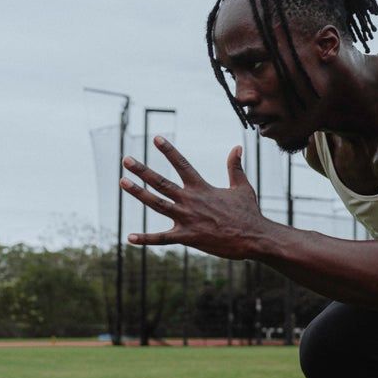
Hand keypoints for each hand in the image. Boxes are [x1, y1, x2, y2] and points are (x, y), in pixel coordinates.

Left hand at [120, 136, 261, 259]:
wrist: (255, 238)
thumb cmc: (249, 213)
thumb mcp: (242, 187)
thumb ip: (235, 167)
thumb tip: (238, 146)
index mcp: (203, 188)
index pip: (182, 164)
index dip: (169, 151)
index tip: (156, 138)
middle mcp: (191, 201)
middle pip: (162, 182)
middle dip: (142, 170)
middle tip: (126, 160)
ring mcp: (187, 219)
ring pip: (157, 204)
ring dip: (139, 193)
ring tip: (123, 181)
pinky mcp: (188, 237)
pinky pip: (162, 239)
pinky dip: (146, 239)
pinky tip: (130, 237)